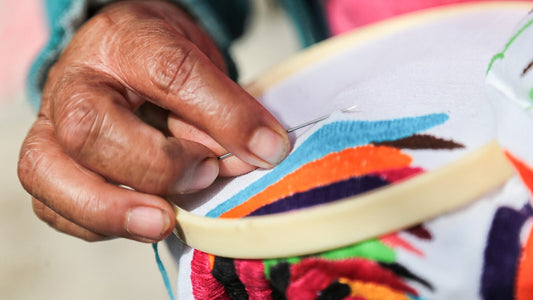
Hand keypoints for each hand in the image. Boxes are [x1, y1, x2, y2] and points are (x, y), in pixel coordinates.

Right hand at [17, 1, 289, 242]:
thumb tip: (256, 154)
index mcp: (124, 42)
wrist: (120, 55)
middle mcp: (75, 81)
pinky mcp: (46, 162)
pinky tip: (138, 220)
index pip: (169, 73)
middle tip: (204, 177)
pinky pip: (52, 205)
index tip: (267, 148)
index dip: (223, 115)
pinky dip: (96, 224)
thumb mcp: (202, 64)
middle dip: (156, 167)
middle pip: (90, 129)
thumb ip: (223, 108)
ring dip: (113, 209)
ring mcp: (51, 124)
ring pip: (51, 172)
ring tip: (165, 221)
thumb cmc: (161, 57)